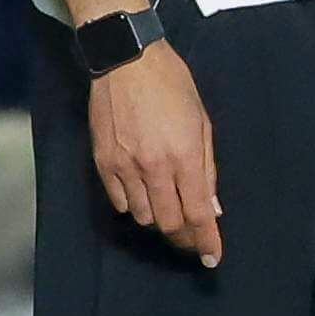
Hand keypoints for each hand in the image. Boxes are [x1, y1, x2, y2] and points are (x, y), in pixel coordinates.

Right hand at [89, 40, 223, 267]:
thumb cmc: (171, 84)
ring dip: (159, 218)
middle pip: (169, 223)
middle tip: (193, 239)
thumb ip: (207, 168)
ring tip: (168, 208)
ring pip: (143, 216)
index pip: (197, 214)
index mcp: (184, 155)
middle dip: (184, 237)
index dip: (206, 240)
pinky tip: (142, 194)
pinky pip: (119, 202)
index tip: (212, 257)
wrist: (126, 58)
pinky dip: (133, 205)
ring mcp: (124, 167)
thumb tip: (212, 208)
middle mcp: (154, 167)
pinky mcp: (102, 163)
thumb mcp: (202, 121)